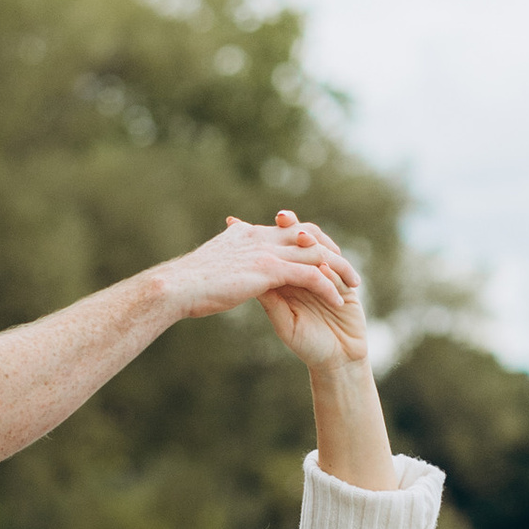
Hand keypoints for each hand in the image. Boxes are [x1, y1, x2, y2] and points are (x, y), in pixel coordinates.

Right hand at [171, 212, 353, 330]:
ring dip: (338, 269)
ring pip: (316, 254)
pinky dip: (327, 286)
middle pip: (310, 236)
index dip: (312, 241)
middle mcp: (260, 236)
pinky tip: (338, 300)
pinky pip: (310, 274)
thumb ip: (226, 263)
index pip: (290, 228)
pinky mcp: (269, 269)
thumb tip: (225, 270)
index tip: (326, 256)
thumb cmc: (185, 285)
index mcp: (248, 234)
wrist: (175, 287)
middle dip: (332, 251)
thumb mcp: (210, 268)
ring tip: (354, 286)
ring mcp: (266, 250)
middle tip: (347, 269)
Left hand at [255, 211, 370, 370]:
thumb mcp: (284, 321)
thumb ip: (271, 299)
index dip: (259, 236)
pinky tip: (321, 263)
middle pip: (299, 243)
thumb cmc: (306, 344)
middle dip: (291, 229)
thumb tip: (249, 273)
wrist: (337, 361)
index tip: (237, 221)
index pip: (273, 252)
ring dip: (313, 243)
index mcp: (287, 279)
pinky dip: (331, 267)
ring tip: (300, 236)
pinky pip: (339, 273)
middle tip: (280, 218)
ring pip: (321, 252)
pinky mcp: (347, 286)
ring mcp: (327, 277)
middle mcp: (306, 274)